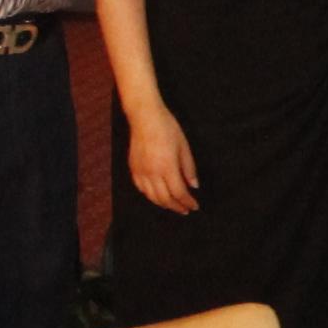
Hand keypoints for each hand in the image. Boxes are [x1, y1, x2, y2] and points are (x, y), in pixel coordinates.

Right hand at [124, 100, 202, 215]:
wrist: (145, 117)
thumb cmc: (167, 128)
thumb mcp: (184, 147)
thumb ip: (189, 168)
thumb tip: (193, 186)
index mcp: (167, 167)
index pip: (179, 192)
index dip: (188, 202)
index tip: (195, 206)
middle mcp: (152, 172)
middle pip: (165, 199)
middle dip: (177, 207)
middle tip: (185, 210)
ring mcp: (141, 171)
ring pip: (151, 196)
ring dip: (164, 204)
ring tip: (173, 206)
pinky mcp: (133, 168)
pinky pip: (141, 188)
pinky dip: (150, 196)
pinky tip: (157, 196)